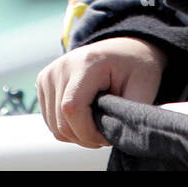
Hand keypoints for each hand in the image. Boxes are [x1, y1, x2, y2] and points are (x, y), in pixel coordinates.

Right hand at [36, 37, 168, 147]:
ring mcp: (49, 74)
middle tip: (107, 132)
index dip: (89, 133)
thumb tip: (116, 137)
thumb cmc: (136, 67)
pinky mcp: (43, 82)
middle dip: (86, 137)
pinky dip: (68, 127)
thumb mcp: (144, 87)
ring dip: (77, 134)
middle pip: (61, 123)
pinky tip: (86, 116)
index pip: (72, 109)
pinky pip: (51, 121)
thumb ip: (129, 113)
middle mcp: (61, 66)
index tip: (109, 136)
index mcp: (86, 63)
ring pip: (55, 127)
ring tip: (98, 122)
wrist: (123, 49)